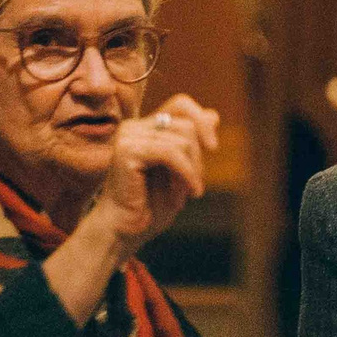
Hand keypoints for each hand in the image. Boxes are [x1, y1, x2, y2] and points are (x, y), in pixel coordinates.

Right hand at [81, 93, 220, 256]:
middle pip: (186, 125)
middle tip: (192, 188)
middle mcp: (133, 127)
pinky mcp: (127, 150)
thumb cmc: (150, 207)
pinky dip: (186, 175)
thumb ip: (193, 143)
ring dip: (191, 172)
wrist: (123, 232)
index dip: (201, 122)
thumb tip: (213, 114)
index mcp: (144, 129)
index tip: (213, 148)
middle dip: (198, 158)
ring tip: (183, 196)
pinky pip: (171, 153)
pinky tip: (185, 196)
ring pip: (182, 140)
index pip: (180, 104)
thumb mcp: (181, 171)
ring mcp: (128, 136)